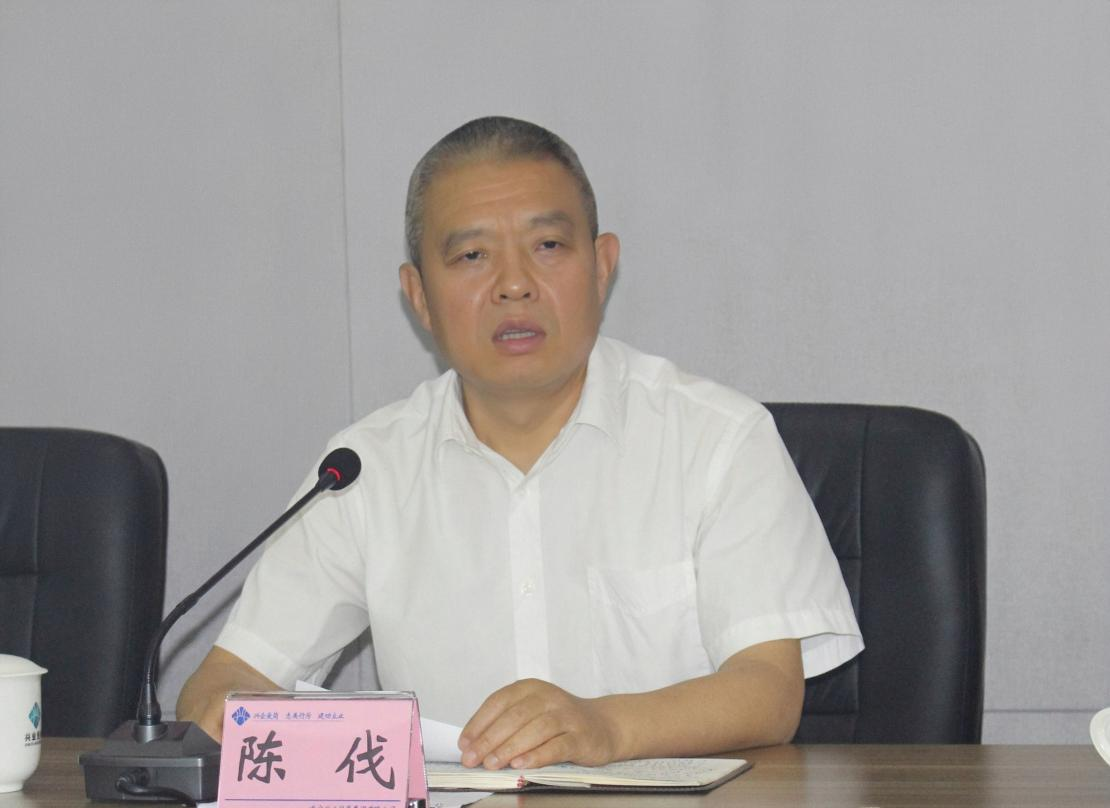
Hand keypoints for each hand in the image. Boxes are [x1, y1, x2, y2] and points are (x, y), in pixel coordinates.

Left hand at [458, 679, 621, 769]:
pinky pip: (557, 746)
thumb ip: (505, 723)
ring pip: (535, 730)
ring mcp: (566, 716)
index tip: (464, 744)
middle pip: (514, 717)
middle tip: (473, 759)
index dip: (479, 723)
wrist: (603, 724)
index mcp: (531, 688)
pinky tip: (521, 764)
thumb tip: (473, 745)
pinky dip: (537, 755)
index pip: (499, 702)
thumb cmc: (559, 721)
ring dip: (509, 748)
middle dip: (489, 739)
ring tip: (492, 764)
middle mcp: (548, 697)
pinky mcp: (581, 736)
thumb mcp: (531, 712)